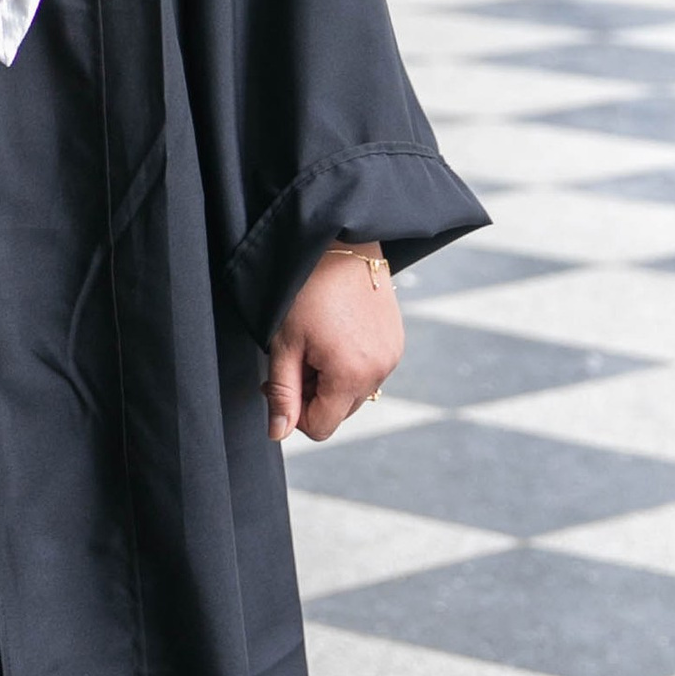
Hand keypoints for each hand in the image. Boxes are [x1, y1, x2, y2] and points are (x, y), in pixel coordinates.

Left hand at [266, 245, 402, 445]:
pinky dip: (349, 364)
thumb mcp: (285, 343)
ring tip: (315, 343)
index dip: (293, 413)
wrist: (340, 242)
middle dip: (312, 395)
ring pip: (354, 393)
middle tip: (294, 358)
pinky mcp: (397, 341)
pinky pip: (370, 370)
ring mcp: (393, 356)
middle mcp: (380, 371)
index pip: (320, 427)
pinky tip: (334, 334)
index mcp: (351, 375)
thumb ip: (282, 393)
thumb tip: (277, 434)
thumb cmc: (305, 289)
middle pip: (339, 412)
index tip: (278, 381)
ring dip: (331, 380)